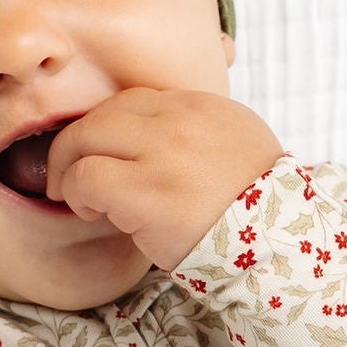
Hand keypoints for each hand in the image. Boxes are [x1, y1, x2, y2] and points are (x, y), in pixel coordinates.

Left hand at [43, 88, 284, 270]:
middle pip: (102, 115)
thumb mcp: (238, 143)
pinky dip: (78, 194)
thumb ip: (195, 130)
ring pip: (85, 138)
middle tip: (70, 175)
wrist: (277, 246)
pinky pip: (87, 178)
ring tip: (81, 198)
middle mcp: (179, 121)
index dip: (107, 128)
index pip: (133, 100)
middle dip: (74, 144)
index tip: (103, 156)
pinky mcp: (147, 193)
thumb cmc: (254, 207)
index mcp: (202, 105)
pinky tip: (90, 212)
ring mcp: (162, 154)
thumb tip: (147, 136)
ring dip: (70, 169)